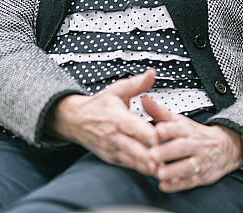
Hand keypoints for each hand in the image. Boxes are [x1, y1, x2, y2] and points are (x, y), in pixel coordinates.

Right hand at [44, 68, 158, 175]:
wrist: (74, 120)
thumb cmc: (98, 105)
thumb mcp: (117, 90)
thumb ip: (137, 84)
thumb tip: (152, 73)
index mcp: (117, 118)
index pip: (135, 128)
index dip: (149, 134)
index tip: (162, 136)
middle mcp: (114, 136)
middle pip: (136, 149)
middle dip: (152, 155)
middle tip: (168, 157)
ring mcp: (112, 149)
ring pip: (133, 161)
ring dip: (149, 165)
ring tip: (165, 167)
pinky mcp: (112, 158)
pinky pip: (129, 166)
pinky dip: (141, 168)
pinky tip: (155, 169)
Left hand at [143, 96, 242, 191]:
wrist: (225, 147)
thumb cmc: (196, 134)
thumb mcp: (180, 121)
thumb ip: (160, 112)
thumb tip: (144, 99)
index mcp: (187, 130)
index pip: (178, 128)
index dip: (168, 129)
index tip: (158, 130)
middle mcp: (194, 145)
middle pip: (182, 147)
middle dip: (167, 151)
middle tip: (153, 154)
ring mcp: (199, 161)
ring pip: (186, 166)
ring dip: (172, 171)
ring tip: (159, 173)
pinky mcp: (200, 176)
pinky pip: (189, 182)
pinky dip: (177, 185)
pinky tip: (165, 185)